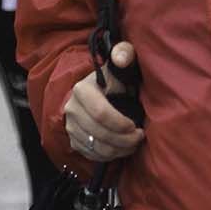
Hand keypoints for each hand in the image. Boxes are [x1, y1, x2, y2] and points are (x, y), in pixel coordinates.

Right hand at [64, 41, 144, 162]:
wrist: (97, 92)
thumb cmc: (114, 79)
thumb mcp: (121, 63)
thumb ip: (124, 54)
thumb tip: (121, 58)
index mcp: (82, 90)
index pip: (101, 113)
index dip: (120, 124)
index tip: (136, 126)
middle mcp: (72, 109)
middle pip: (99, 133)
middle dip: (123, 140)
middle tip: (139, 137)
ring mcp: (70, 126)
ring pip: (96, 147)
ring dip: (119, 149)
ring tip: (132, 143)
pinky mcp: (73, 140)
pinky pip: (91, 154)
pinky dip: (109, 155)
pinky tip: (121, 148)